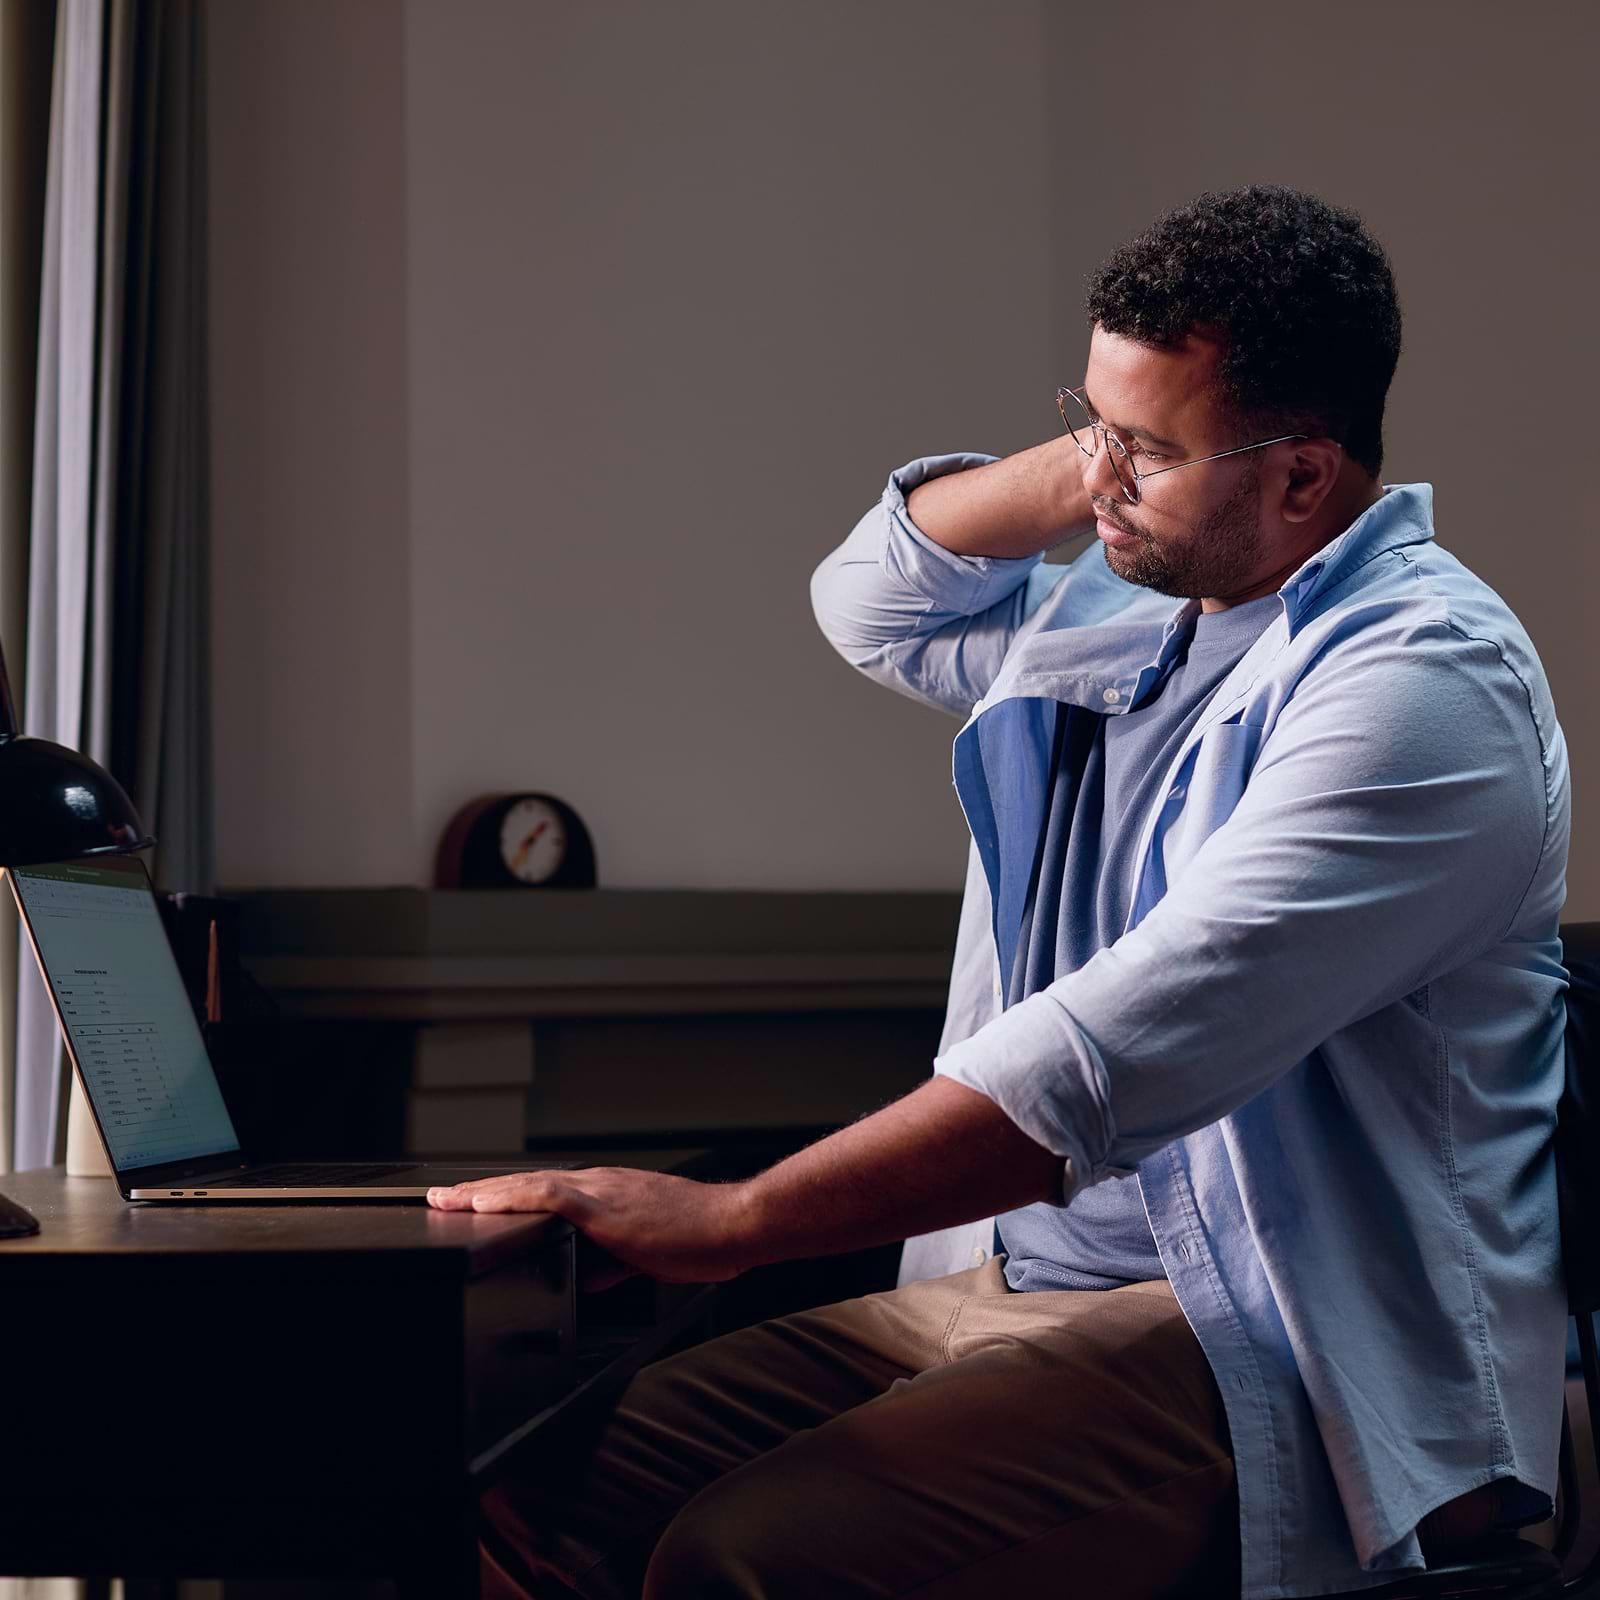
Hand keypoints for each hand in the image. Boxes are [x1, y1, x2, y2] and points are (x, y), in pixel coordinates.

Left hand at [426, 1167, 757, 1289]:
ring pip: (527, 1186)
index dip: (503, 1198)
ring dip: (483, 1194)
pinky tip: (485, 1207)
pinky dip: (512, 1199)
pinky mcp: (605, 1209)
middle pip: (525, 1185)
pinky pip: (549, 1198)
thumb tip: (589, 1276)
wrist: (734, 1224)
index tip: (470, 1204)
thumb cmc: (703, 1237)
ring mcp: (601, 1191)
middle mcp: (598, 1184)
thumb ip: (614, 1261)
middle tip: (439, 1198)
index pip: (543, 1192)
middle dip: (479, 1193)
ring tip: (446, 1201)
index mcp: (608, 1194)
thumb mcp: (648, 1254)